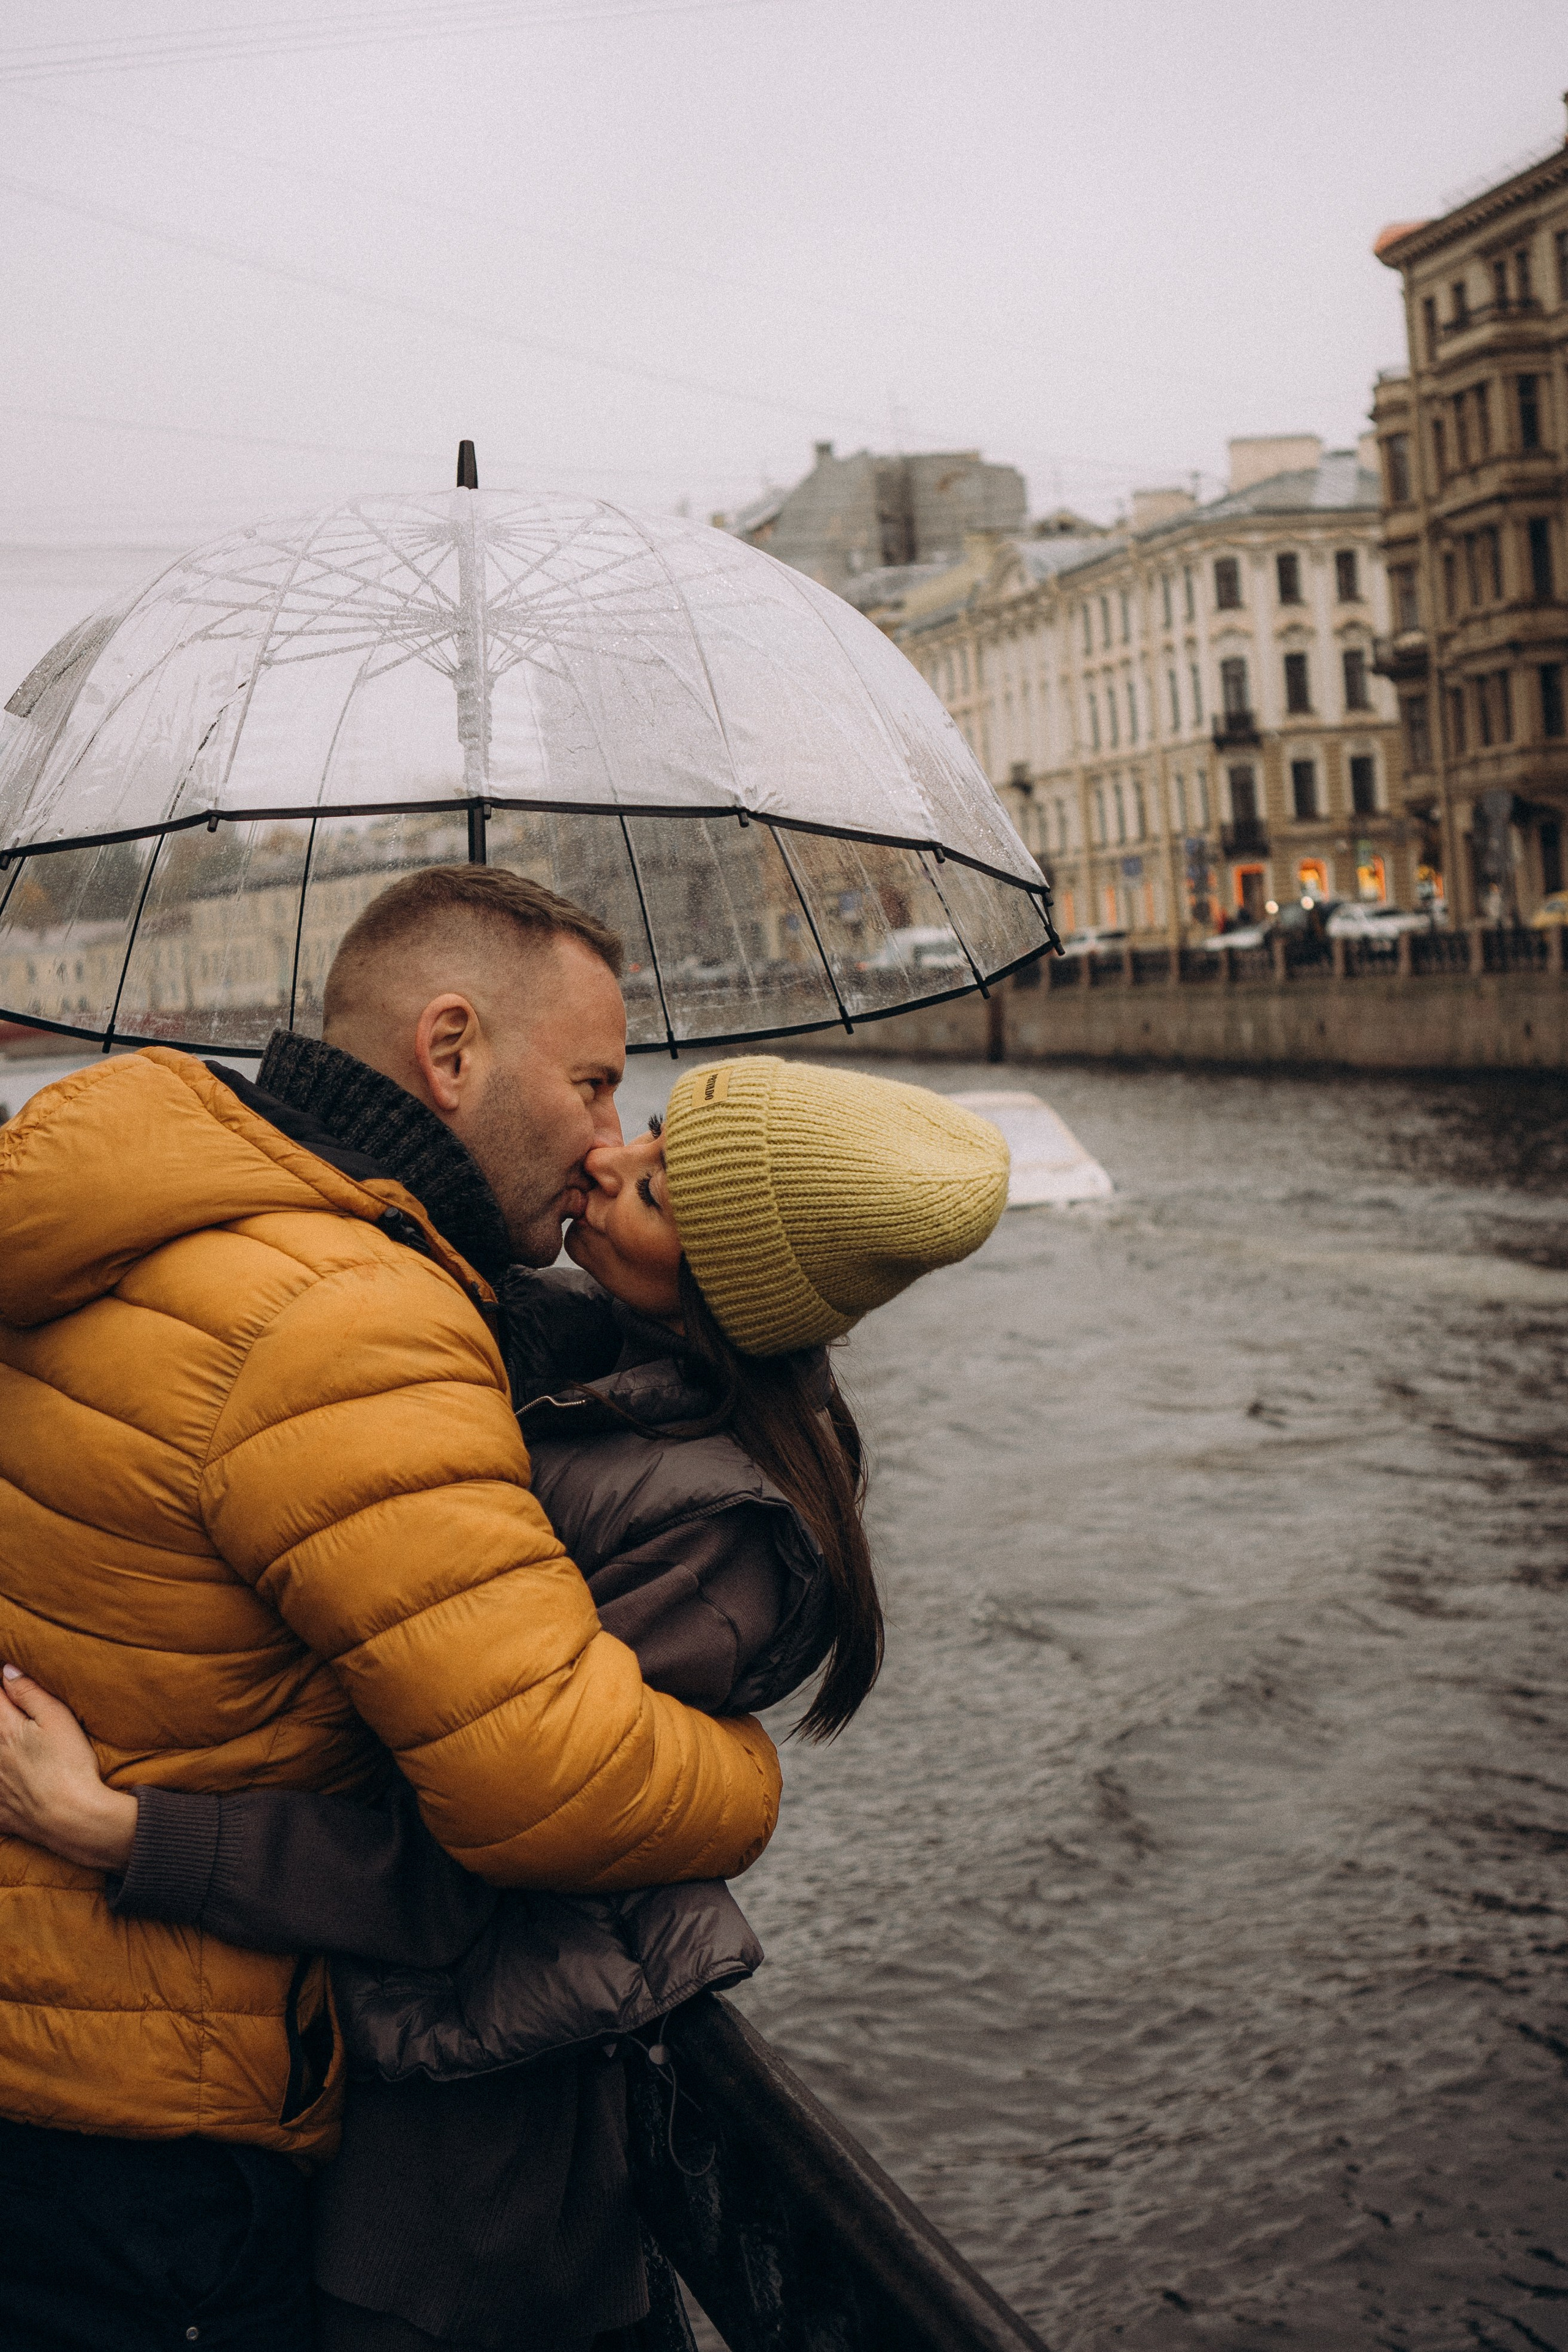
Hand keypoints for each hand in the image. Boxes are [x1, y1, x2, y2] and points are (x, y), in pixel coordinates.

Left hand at [0, 1665, 137, 1871]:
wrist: (72, 1819)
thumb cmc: (69, 1765)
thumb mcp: (57, 1719)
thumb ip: (29, 1693)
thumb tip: (7, 1670)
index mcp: (4, 1730)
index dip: (2, 1686)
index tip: (8, 1680)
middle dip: (3, 1717)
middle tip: (17, 1722)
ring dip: (4, 1750)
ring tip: (18, 1749)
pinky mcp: (0, 1811)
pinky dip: (2, 1788)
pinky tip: (9, 1782)